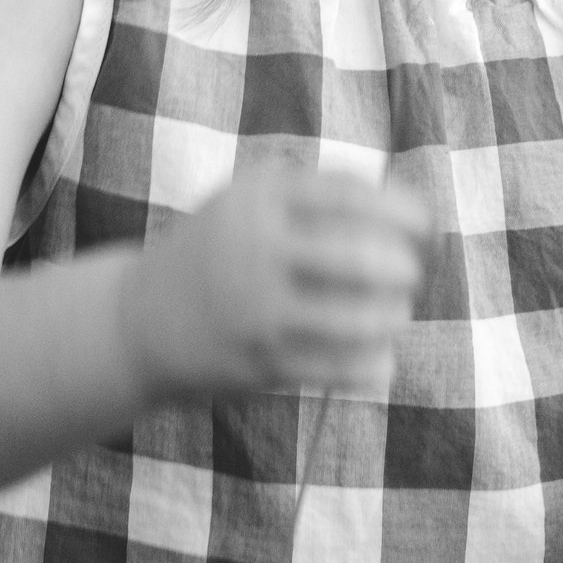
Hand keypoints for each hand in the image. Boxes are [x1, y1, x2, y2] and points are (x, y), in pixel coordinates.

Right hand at [117, 168, 427, 401]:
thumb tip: (410, 208)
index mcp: (258, 198)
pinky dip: (373, 363)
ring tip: (396, 314)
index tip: (425, 226)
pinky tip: (380, 358)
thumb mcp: (247, 203)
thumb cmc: (216, 253)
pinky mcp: (259, 363)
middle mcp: (256, 248)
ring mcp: (257, 309)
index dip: (402, 211)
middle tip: (411, 272)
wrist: (137, 322)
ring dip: (394, 317)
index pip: (350, 196)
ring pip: (359, 318)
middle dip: (404, 267)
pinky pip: (340, 367)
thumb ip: (315, 195)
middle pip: (361, 256)